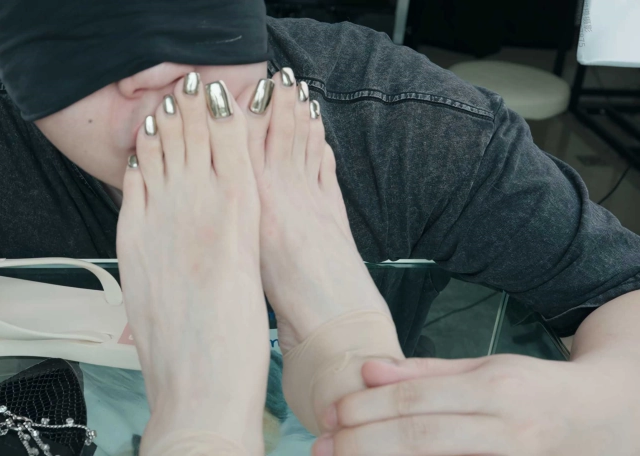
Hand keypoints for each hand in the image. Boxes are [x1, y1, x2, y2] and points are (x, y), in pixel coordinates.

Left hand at [313, 354, 639, 454]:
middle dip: (364, 443)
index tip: (335, 411)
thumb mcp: (484, 366)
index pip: (418, 400)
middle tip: (324, 444)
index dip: (370, 408)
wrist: (603, 419)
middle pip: (421, 439)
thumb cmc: (533, 388)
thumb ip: (424, 372)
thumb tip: (368, 370)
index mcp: (496, 387)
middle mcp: (506, 427)